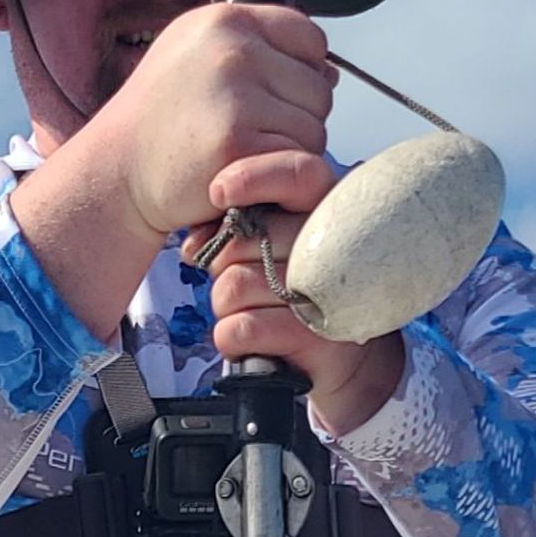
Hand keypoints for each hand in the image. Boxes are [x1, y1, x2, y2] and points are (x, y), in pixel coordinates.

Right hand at [100, 2, 335, 238]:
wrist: (116, 171)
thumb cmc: (160, 119)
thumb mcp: (197, 57)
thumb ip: (259, 52)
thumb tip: (330, 71)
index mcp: (226, 20)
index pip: (309, 37)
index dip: (302, 72)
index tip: (270, 97)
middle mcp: (234, 50)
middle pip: (318, 88)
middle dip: (296, 117)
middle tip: (249, 134)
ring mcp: (237, 96)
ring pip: (314, 128)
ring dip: (289, 150)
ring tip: (242, 154)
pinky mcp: (239, 144)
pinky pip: (298, 160)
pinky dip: (278, 176)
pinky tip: (243, 174)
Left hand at [202, 151, 405, 433]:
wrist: (344, 360)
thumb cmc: (301, 297)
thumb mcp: (279, 253)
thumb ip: (242, 233)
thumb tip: (192, 245)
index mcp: (326, 217)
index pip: (296, 176)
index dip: (251, 177)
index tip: (218, 191)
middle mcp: (330, 250)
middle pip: (242, 241)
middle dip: (226, 268)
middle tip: (245, 286)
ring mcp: (324, 294)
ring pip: (233, 287)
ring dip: (226, 308)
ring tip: (252, 314)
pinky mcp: (313, 338)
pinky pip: (239, 328)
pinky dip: (231, 339)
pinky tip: (249, 341)